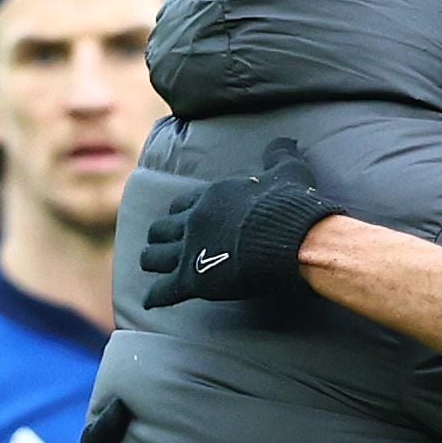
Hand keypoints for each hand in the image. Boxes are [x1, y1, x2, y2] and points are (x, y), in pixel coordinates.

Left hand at [140, 142, 347, 311]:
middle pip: (162, 228)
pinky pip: (165, 290)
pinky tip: (149, 301)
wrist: (292, 240)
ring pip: (154, 256)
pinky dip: (155, 296)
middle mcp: (194, 220)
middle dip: (160, 237)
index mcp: (211, 196)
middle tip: (161, 245)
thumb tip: (287, 141)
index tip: (180, 220)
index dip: (180, 214)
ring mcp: (190, 250)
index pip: (182, 204)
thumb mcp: (288, 172)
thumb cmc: (290, 207)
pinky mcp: (194, 279)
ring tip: (151, 267)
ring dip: (152, 261)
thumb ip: (280, 155)